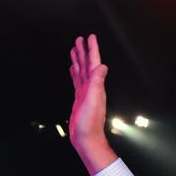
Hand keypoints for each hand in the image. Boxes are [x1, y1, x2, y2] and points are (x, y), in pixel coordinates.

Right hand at [69, 34, 113, 170]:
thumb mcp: (93, 101)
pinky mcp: (79, 100)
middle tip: (79, 38)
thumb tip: (103, 66)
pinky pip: (76, 82)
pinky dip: (75, 74)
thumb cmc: (90, 123)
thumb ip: (97, 83)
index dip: (92, 50)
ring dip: (79, 60)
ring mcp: (85, 93)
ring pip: (81, 72)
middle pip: (87, 65)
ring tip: (75, 49)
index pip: (94, 63)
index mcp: (95, 86)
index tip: (90, 36)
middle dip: (84, 51)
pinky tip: (73, 70)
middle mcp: (92, 88)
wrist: (86, 139)